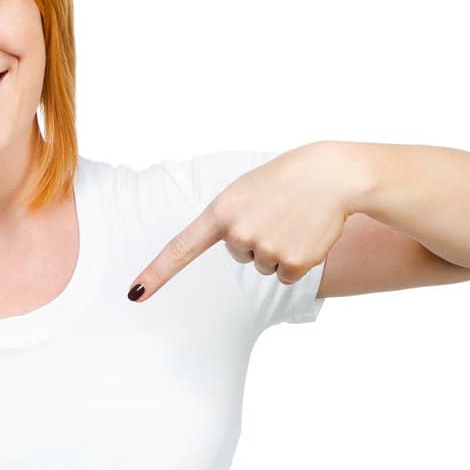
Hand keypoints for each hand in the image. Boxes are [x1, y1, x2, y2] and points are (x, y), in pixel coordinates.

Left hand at [127, 142, 357, 302]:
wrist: (333, 175)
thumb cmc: (288, 179)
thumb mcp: (246, 190)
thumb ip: (229, 218)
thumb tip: (234, 247)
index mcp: (221, 211)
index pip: (181, 249)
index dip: (157, 273)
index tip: (135, 293)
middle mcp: (238, 234)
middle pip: (239, 256)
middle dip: (257, 238)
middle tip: (277, 212)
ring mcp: (265, 250)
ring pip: (263, 266)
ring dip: (279, 247)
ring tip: (294, 219)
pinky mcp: (292, 264)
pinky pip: (284, 276)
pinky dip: (297, 260)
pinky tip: (306, 234)